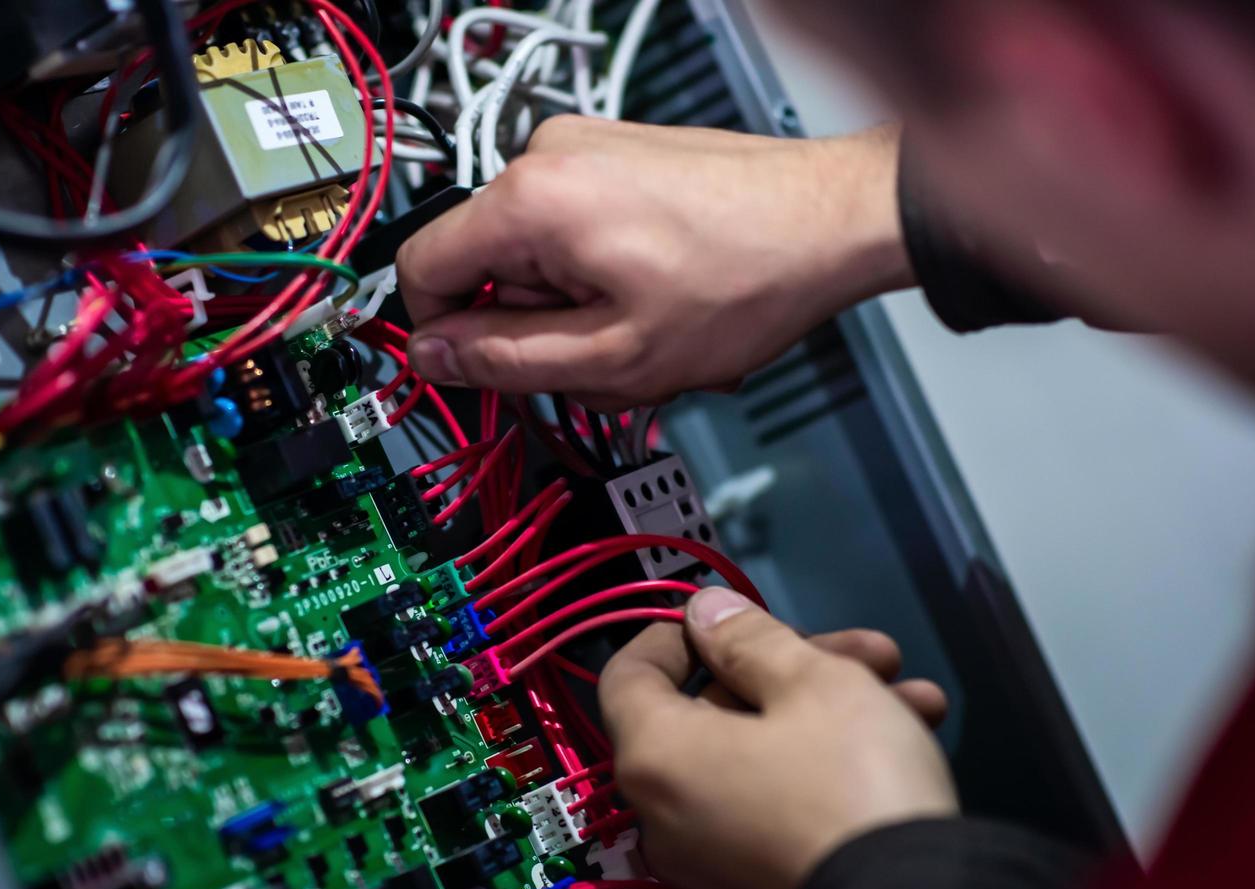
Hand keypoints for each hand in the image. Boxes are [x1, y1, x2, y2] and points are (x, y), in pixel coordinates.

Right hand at [397, 119, 912, 410]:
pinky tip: (660, 302)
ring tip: (651, 332)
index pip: (420, 270)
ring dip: (583, 314)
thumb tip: (434, 359)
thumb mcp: (613, 358)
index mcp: (529, 201)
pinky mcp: (616, 158)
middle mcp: (546, 158)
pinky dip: (607, 282)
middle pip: (488, 272)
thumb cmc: (747, 279)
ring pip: (537, 264)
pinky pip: (576, 236)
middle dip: (540, 331)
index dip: (443, 337)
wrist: (834, 222)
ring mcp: (584, 150)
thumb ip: (506, 362)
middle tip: (611, 359)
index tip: (483, 372)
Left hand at [598, 587, 956, 888]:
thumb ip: (751, 638)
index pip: (629, 674)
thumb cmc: (851, 787)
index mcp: (655, 756)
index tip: (730, 615)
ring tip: (911, 693)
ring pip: (760, 753)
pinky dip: (827, 763)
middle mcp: (666, 812)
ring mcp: (713, 856)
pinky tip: (909, 735)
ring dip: (830, 710)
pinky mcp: (762, 882)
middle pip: (713, 711)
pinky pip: (777, 802)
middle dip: (794, 667)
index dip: (678, 632)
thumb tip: (706, 613)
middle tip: (867, 651)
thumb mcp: (811, 683)